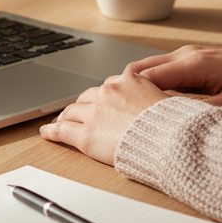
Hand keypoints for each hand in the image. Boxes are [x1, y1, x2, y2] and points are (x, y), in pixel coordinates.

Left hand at [39, 71, 169, 165]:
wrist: (170, 141)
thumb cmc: (174, 125)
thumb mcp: (168, 99)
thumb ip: (152, 96)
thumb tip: (156, 100)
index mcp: (129, 81)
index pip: (108, 86)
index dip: (102, 97)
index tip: (100, 102)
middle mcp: (108, 92)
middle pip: (87, 97)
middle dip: (82, 106)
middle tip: (77, 113)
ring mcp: (95, 113)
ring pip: (72, 111)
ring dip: (65, 116)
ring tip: (60, 121)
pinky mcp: (86, 134)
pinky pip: (62, 130)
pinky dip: (52, 130)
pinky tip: (47, 132)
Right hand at [126, 46, 221, 117]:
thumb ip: (197, 110)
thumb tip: (166, 117)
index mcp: (193, 63)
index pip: (146, 78)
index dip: (129, 97)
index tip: (120, 117)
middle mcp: (185, 54)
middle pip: (138, 70)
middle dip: (125, 92)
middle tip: (119, 117)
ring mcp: (186, 55)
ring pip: (147, 69)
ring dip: (137, 89)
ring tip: (133, 114)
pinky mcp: (191, 60)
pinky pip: (160, 71)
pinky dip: (150, 86)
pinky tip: (153, 105)